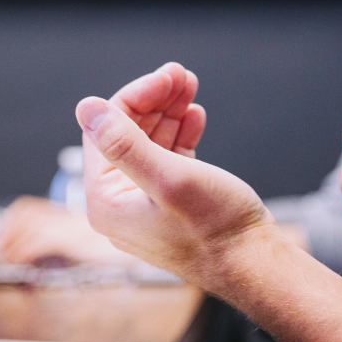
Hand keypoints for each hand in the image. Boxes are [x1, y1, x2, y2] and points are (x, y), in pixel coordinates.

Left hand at [0, 62, 206, 266]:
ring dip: (169, 113)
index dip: (135, 98)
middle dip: (154, 102)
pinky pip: (167, 160)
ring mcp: (144, 205)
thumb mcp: (170, 178)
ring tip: (191, 88)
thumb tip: (86, 108)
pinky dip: (180, 135)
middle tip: (182, 75)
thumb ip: (125, 143)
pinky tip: (195, 117)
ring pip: (149, 144)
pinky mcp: (170, 205)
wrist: (254, 266)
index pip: (104, 132)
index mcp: (105, 202)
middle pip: (126, 135)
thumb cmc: (216, 230)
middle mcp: (118, 205)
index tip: (167, 76)